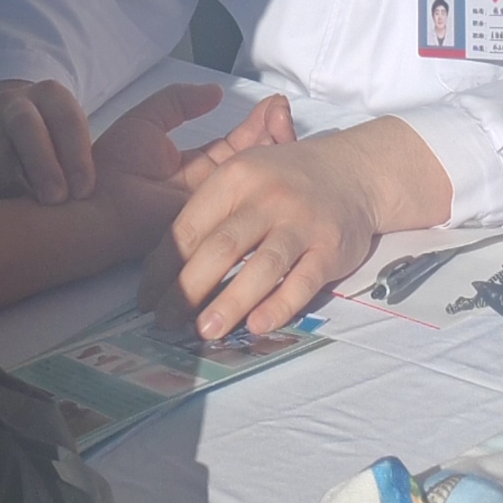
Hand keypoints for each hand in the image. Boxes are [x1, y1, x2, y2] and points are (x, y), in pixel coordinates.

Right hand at [0, 78, 95, 203]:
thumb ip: (83, 162)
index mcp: (51, 96)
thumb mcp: (74, 141)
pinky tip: (3, 215)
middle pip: (25, 127)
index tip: (84, 192)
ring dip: (14, 196)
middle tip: (55, 201)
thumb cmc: (56, 147)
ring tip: (31, 219)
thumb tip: (94, 204)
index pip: (66, 120)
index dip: (76, 156)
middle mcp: (13, 104)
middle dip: (42, 166)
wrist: (7, 129)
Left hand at [93, 84, 296, 245]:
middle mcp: (213, 185)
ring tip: (285, 119)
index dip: (257, 123)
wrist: (100, 202)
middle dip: (274, 132)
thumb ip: (179, 101)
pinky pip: (252, 197)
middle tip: (284, 109)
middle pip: (255, 159)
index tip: (273, 103)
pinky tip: (281, 148)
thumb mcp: (148, 119)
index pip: (237, 143)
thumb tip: (215, 91)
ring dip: (277, 147)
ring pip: (259, 176)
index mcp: (197, 163)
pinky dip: (270, 172)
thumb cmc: (116, 164)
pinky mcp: (222, 217)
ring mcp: (220, 203)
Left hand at [143, 116, 451, 340]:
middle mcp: (268, 197)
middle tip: (167, 321)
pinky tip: (256, 326)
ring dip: (230, 302)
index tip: (148, 299)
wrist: (354, 171)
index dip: (165, 266)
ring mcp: (302, 223)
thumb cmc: (284, 179)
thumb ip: (207, 214)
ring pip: (261, 267)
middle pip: (220, 247)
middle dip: (188, 289)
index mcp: (236, 176)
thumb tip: (162, 271)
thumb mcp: (242, 176)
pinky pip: (302, 282)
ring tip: (205, 332)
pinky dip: (279, 306)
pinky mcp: (330, 247)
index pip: (190, 226)